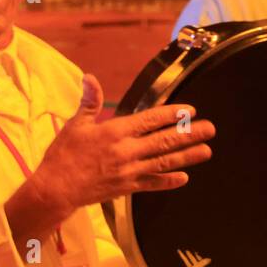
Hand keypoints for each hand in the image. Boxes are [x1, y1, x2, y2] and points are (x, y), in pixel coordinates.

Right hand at [24, 74, 214, 214]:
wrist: (56, 189)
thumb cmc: (63, 155)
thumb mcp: (75, 125)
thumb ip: (89, 102)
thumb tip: (90, 78)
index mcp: (115, 132)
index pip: (151, 120)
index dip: (172, 114)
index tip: (190, 110)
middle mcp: (127, 151)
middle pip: (164, 141)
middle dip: (189, 134)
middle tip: (210, 129)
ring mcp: (129, 171)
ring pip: (164, 162)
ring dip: (187, 156)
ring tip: (206, 151)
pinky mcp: (126, 188)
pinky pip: (152, 184)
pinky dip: (168, 181)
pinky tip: (184, 178)